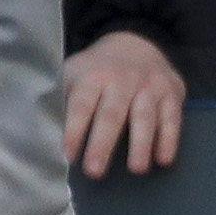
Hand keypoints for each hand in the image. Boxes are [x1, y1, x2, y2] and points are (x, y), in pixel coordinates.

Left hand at [64, 29, 187, 180]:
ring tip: (136, 169)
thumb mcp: (74, 73)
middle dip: (103, 144)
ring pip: (144, 116)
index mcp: (93, 76)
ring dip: (141, 143)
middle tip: (94, 171)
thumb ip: (62, 99)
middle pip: (111, 114)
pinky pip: (172, 118)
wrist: (136, 42)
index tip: (67, 155)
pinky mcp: (171, 93)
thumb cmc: (97, 70)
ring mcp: (149, 86)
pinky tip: (163, 159)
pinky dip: (169, 139)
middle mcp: (122, 80)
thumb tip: (42, 135)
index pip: (81, 105)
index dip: (73, 130)